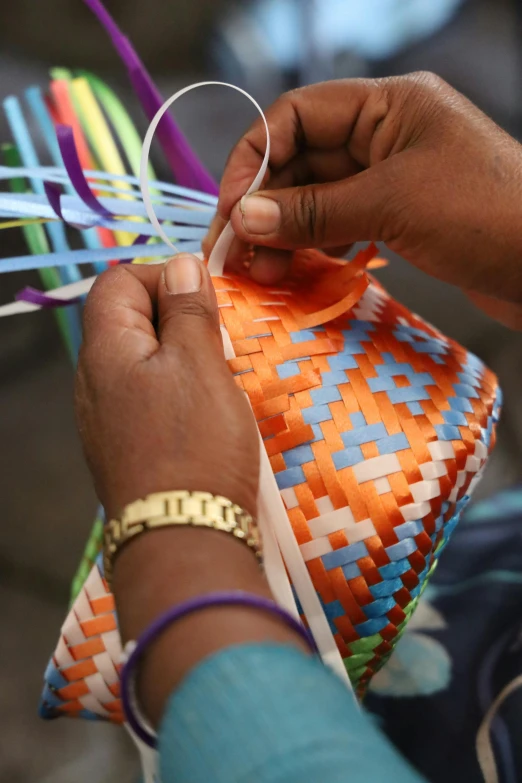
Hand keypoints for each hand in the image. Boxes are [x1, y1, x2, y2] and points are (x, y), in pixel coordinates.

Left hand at [75, 253, 258, 519]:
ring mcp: (105, 418)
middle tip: (218, 342)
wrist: (183, 539)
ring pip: (142, 362)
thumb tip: (181, 263)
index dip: (163, 276)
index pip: (118, 281)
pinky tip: (203, 415)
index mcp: (105, 350)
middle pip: (128, 320)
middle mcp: (93, 381)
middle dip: (177, 318)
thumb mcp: (201, 365)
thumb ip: (188, 310)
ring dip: (181, 357)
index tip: (206, 301)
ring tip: (217, 379)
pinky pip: (145, 398)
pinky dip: (175, 392)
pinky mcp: (123, 447)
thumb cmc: (195, 446)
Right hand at [203, 73, 521, 326]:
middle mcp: (386, 136)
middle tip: (235, 256)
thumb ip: (314, 210)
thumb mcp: (392, 204)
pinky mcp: (402, 218)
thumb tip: (243, 216)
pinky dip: (316, 247)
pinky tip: (297, 272)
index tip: (229, 208)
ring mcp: (394, 179)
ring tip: (263, 275)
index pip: (297, 116)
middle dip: (264, 207)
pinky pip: (343, 225)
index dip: (254, 158)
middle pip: (302, 162)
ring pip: (319, 199)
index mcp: (388, 106)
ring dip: (285, 233)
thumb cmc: (486, 215)